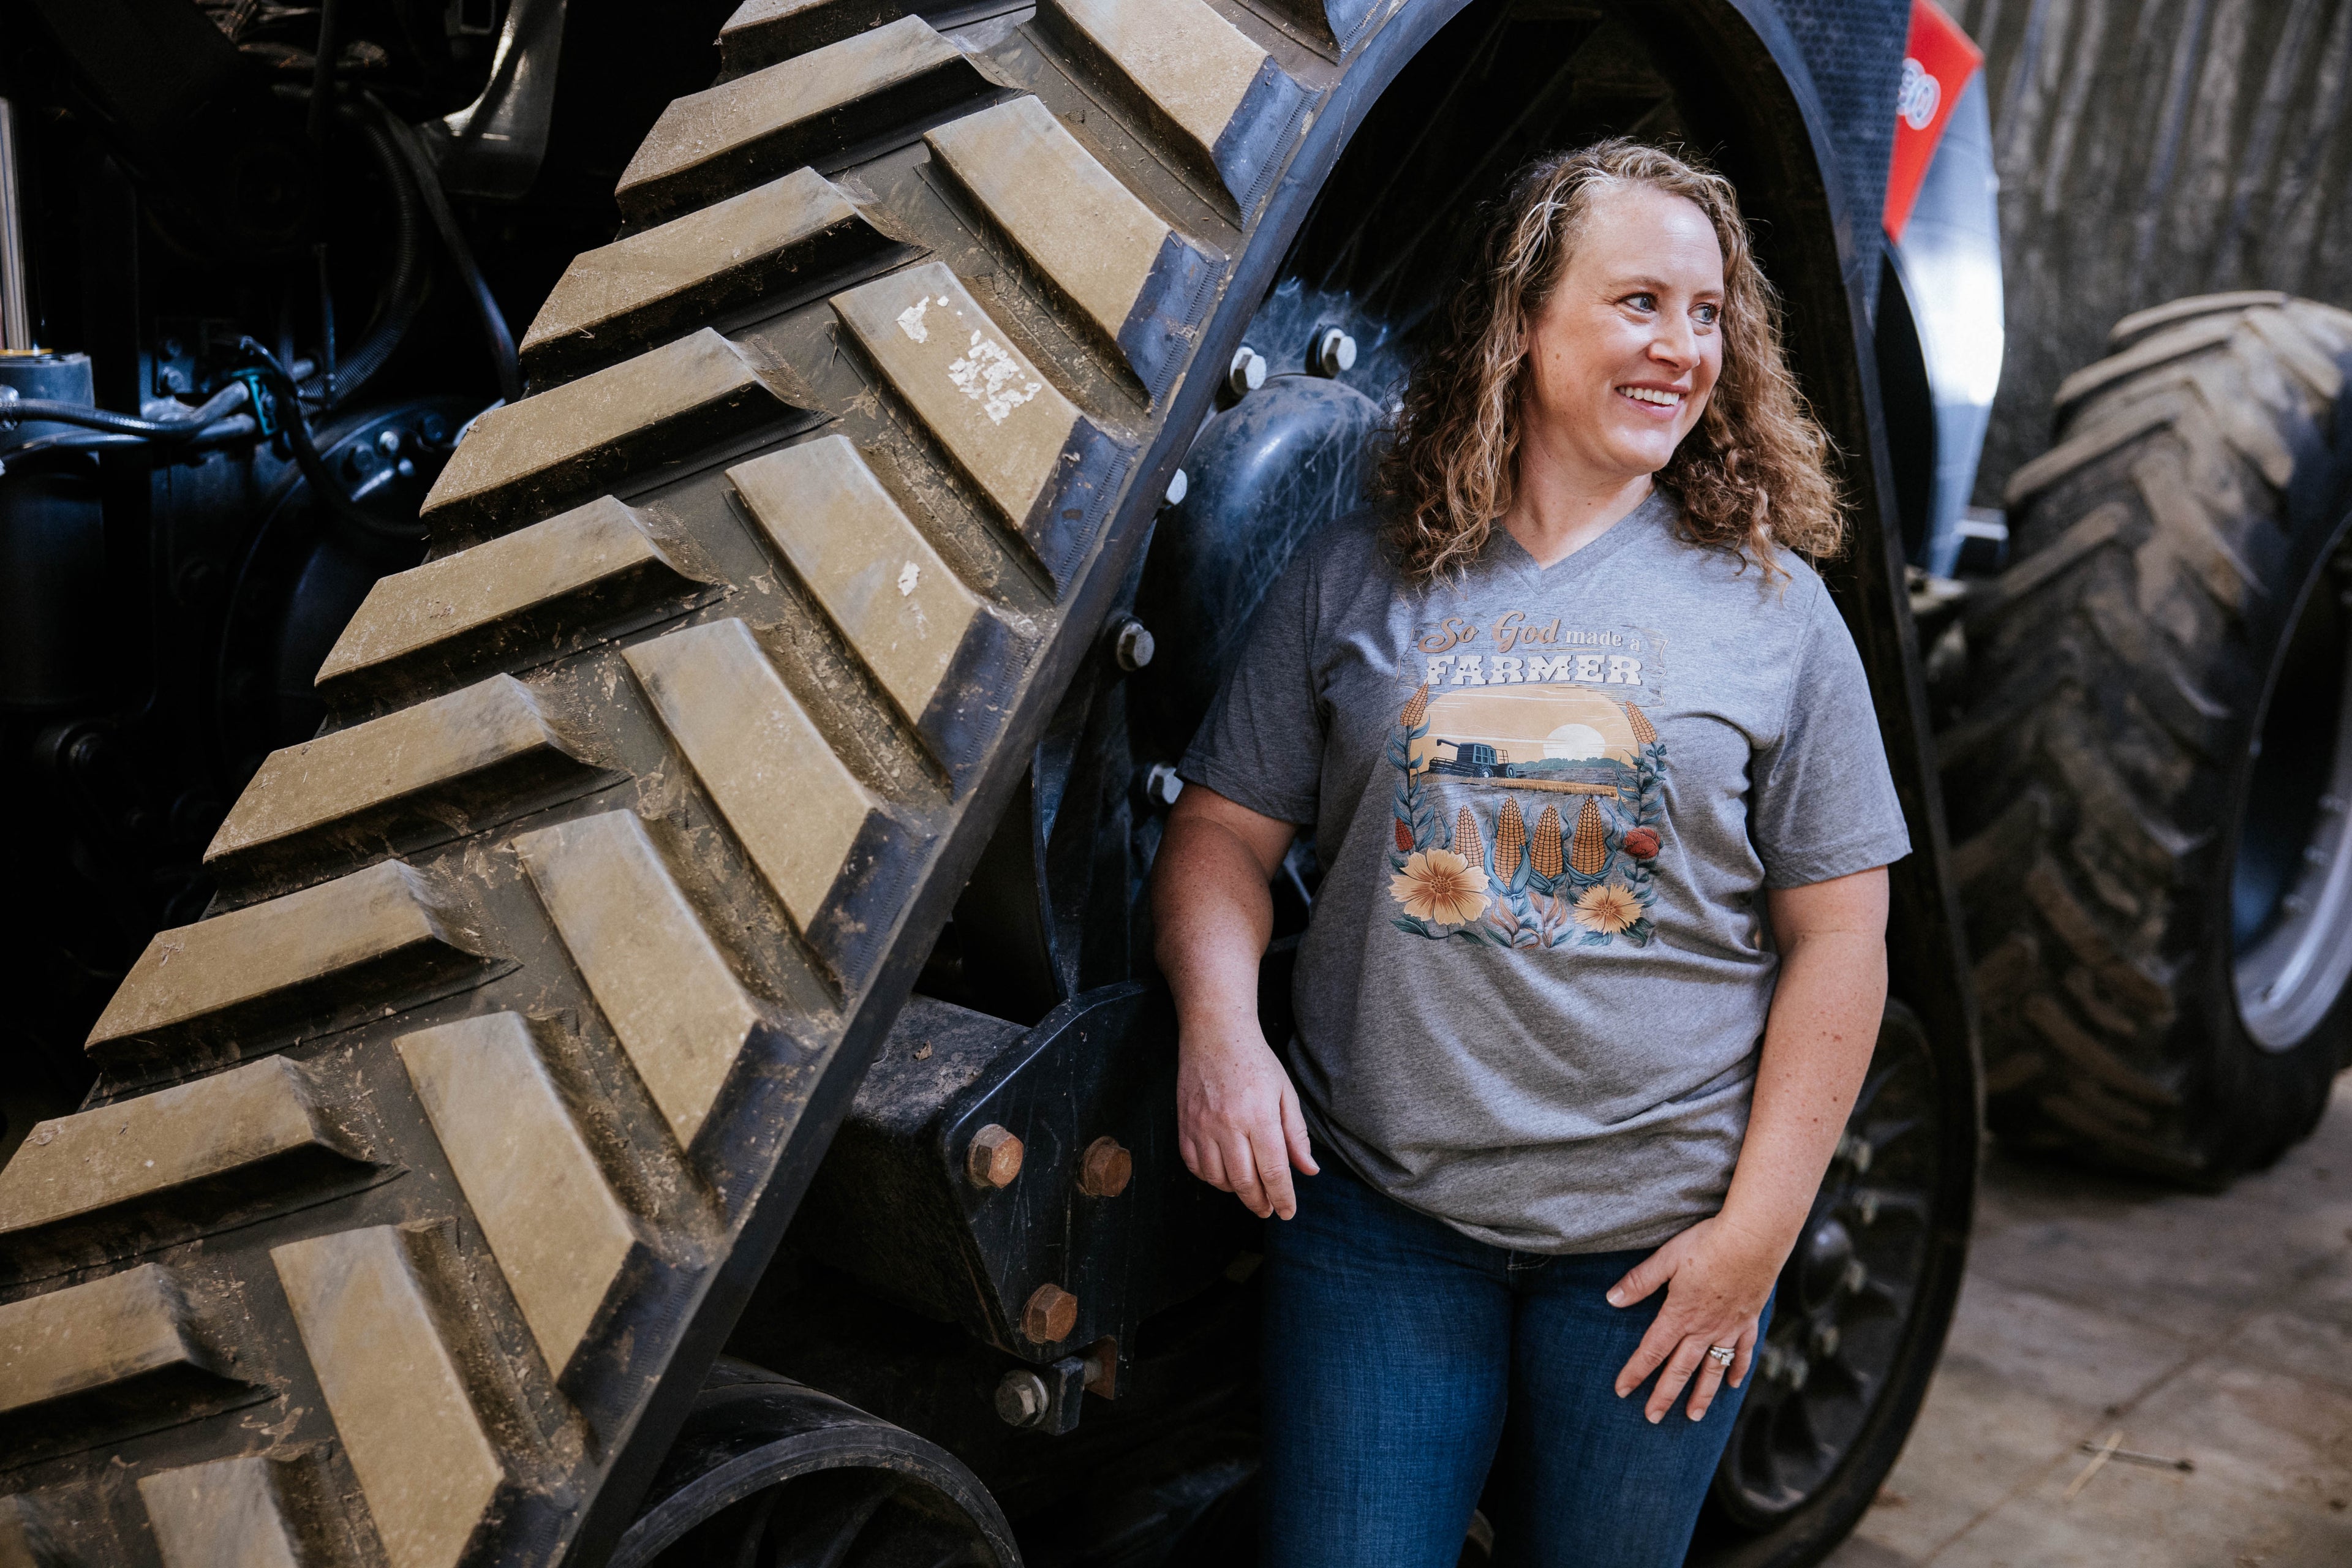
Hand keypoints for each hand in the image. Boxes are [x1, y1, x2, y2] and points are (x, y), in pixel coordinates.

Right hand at [1176, 1020, 1318, 1218]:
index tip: (1288, 1212)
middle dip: (1260, 1203)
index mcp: (1259, 1116)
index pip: (1273, 1171)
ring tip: (1249, 1189)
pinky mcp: (1184, 1125)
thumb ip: (1296, 1134)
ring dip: (1236, 1192)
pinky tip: (1223, 1174)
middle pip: (1244, 1182)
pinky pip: (1194, 1166)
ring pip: (1218, 1179)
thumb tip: (1309, 1171)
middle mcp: (1228, 1125)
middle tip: (1269, 1209)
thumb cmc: (1255, 1061)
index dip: (1283, 1198)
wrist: (1214, 1033)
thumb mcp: (1285, 1093)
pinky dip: (1210, 1178)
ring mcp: (1202, 1127)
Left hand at [1607, 1212, 1784, 1422]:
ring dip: (1702, 1395)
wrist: (1754, 1239)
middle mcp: (1704, 1328)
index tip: (1622, 1391)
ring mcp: (1729, 1328)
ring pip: (1713, 1369)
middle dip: (1664, 1395)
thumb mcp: (1667, 1258)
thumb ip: (1640, 1281)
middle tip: (1652, 1418)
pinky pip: (1743, 1352)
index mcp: (1679, 1314)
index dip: (1636, 1372)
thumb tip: (1612, 1299)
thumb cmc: (1707, 1244)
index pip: (1652, 1350)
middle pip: (1680, 1369)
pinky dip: (1738, 1370)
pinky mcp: (1749, 1320)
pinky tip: (1733, 1384)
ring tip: (1693, 1416)